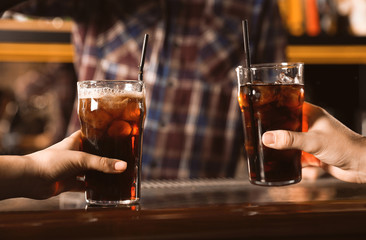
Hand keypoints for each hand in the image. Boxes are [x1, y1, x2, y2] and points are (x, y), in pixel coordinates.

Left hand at [0, 131, 126, 199]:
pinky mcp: (69, 182)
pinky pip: (84, 184)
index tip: (118, 135)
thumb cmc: (51, 161)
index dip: (104, 134)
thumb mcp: (81, 159)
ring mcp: (72, 168)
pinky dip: (93, 187)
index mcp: (76, 141)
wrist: (30, 179)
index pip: (92, 134)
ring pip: (91, 170)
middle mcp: (75, 153)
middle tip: (123, 156)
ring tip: (118, 172)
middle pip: (94, 153)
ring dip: (101, 172)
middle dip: (106, 156)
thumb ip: (102, 163)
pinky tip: (104, 188)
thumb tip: (123, 166)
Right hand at [262, 102, 365, 182]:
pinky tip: (280, 163)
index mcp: (312, 114)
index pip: (289, 105)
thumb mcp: (313, 141)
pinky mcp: (313, 154)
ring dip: (280, 145)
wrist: (362, 166)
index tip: (260, 110)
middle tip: (259, 130)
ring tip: (265, 147)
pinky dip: (288, 159)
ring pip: (290, 140)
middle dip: (274, 128)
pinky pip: (296, 155)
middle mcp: (310, 125)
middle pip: (287, 123)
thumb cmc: (345, 147)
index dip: (275, 106)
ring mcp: (312, 140)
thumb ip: (290, 139)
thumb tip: (268, 138)